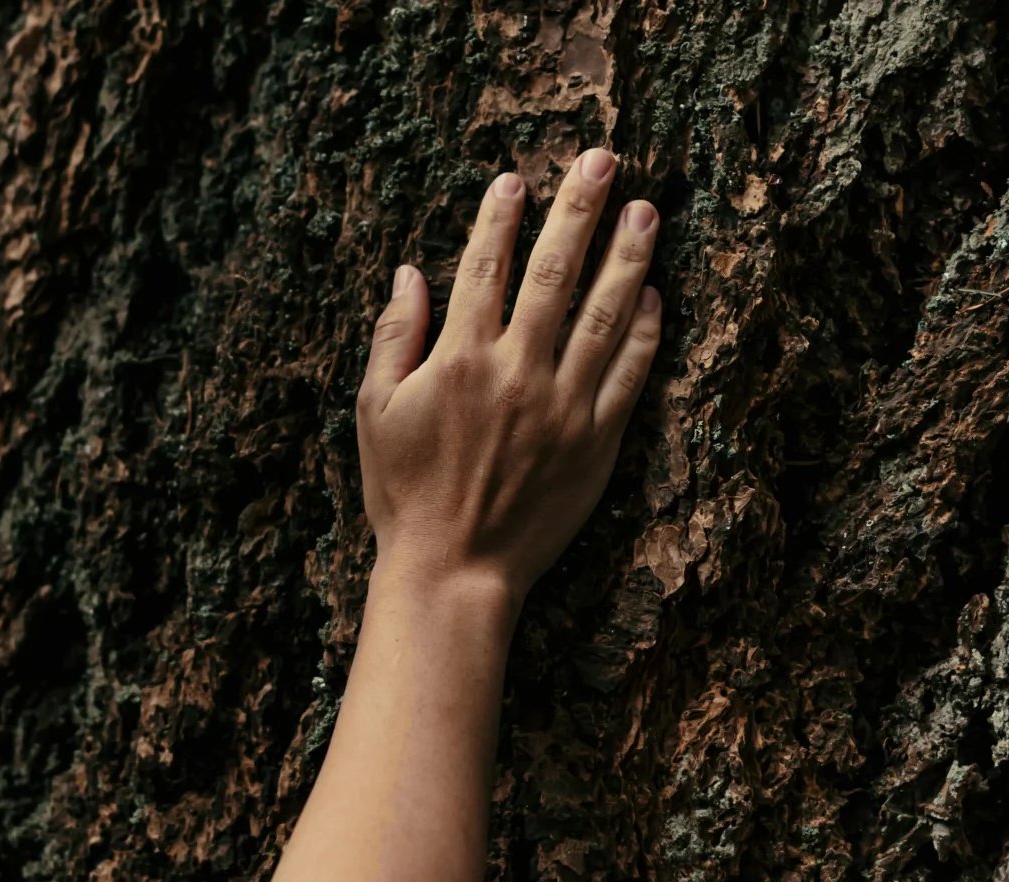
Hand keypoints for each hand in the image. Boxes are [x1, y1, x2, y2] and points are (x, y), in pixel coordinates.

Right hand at [355, 146, 661, 600]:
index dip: (500, 218)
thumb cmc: (405, 493)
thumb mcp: (375, 412)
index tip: (516, 180)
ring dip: (628, 256)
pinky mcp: (597, 441)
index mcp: (459, 359)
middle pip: (554, 272)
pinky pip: (630, 374)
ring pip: (604, 313)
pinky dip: (646, 332)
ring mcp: (564, 405)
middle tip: (604, 160)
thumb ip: (393, 338)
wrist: (454, 570)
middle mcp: (516, 371)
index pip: (484, 268)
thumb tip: (409, 274)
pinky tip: (656, 297)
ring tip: (647, 211)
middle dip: (579, 209)